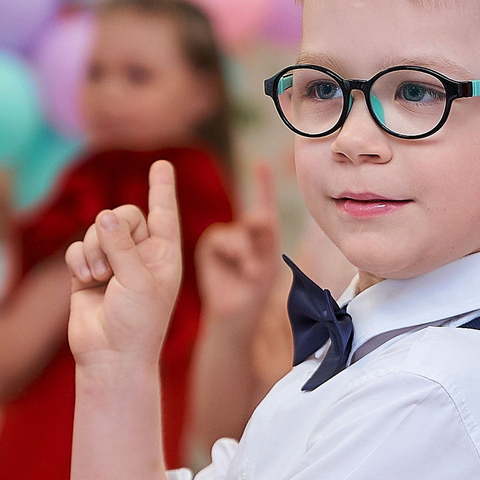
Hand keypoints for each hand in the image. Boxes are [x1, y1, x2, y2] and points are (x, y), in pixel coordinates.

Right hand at [66, 160, 182, 368]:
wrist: (111, 357)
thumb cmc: (137, 323)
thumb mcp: (137, 280)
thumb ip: (121, 244)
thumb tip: (104, 214)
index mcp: (164, 255)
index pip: (164, 213)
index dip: (162, 188)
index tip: (161, 164)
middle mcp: (141, 255)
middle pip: (125, 214)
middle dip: (113, 231)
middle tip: (111, 263)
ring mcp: (114, 263)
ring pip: (98, 230)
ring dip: (94, 250)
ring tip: (99, 278)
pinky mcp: (88, 273)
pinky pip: (78, 248)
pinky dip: (79, 260)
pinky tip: (85, 278)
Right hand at [196, 162, 281, 329]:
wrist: (235, 314)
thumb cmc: (257, 292)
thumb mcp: (269, 262)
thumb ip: (266, 237)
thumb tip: (256, 216)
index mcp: (261, 235)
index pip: (263, 205)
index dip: (262, 184)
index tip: (261, 165)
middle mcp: (242, 232)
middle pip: (255, 219)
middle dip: (261, 236)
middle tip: (263, 257)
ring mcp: (225, 238)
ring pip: (237, 232)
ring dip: (246, 251)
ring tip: (252, 272)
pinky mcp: (210, 246)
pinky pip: (219, 238)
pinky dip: (231, 252)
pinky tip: (240, 267)